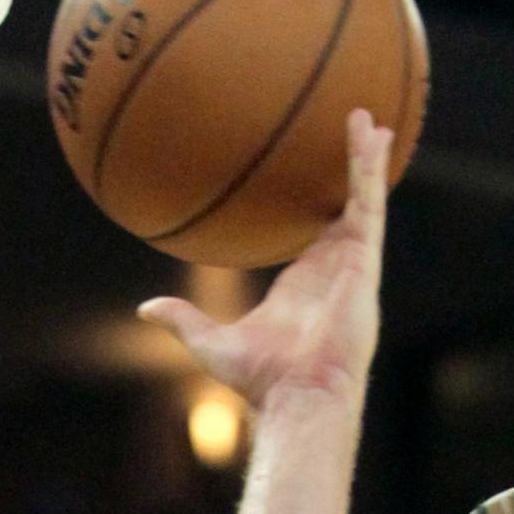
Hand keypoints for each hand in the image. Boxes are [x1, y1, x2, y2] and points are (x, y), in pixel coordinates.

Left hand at [136, 108, 390, 407]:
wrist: (299, 395)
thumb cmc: (263, 381)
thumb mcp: (212, 343)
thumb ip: (183, 321)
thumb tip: (145, 309)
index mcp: (304, 286)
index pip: (314, 240)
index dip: (318, 213)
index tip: (313, 186)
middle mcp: (333, 271)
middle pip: (345, 213)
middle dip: (351, 178)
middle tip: (353, 140)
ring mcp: (352, 265)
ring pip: (362, 200)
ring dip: (365, 159)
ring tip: (368, 119)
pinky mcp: (364, 261)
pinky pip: (368, 204)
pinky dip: (368, 168)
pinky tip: (369, 133)